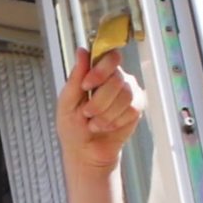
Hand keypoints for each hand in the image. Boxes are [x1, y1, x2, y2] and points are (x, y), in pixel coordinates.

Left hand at [56, 47, 145, 170]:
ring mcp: (128, 92)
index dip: (100, 71)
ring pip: (125, 95)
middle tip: (87, 113)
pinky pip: (131, 110)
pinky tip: (107, 126)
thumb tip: (82, 51)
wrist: (85, 151)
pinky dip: (115, 121)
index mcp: (97, 73)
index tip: (87, 86)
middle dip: (99, 101)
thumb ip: (75, 77)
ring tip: (95, 123)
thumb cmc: (73, 127)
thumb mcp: (66, 102)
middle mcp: (116, 79)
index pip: (110, 57)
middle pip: (117, 79)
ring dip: (106, 114)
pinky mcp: (136, 108)